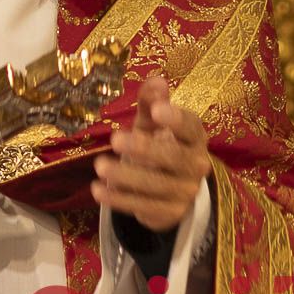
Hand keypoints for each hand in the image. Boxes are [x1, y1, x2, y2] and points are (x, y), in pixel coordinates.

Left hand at [91, 75, 210, 232]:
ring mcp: (185, 192)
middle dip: (145, 148)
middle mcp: (196, 165)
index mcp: (194, 137)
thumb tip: (156, 80)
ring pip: (157, 185)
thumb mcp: (152, 123)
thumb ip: (151, 102)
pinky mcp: (170, 213)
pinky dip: (119, 199)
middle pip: (174, 157)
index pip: (190, 127)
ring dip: (126, 176)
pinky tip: (98, 190)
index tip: (155, 110)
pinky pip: (144, 207)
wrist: (171, 190)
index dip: (175, 119)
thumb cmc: (159, 144)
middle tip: (115, 139)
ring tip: (99, 165)